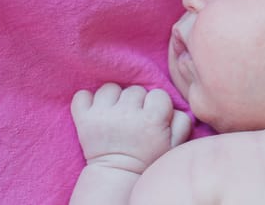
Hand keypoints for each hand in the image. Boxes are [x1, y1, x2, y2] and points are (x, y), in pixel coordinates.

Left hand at [71, 83, 190, 173]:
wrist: (118, 176)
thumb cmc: (149, 158)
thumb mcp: (174, 144)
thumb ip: (182, 121)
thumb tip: (174, 106)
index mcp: (152, 119)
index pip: (158, 94)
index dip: (157, 104)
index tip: (152, 117)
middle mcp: (127, 114)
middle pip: (134, 89)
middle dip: (136, 101)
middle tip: (134, 117)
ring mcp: (103, 115)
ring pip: (110, 88)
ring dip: (113, 98)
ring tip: (115, 112)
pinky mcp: (83, 119)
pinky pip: (82, 96)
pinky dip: (87, 100)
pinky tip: (96, 110)